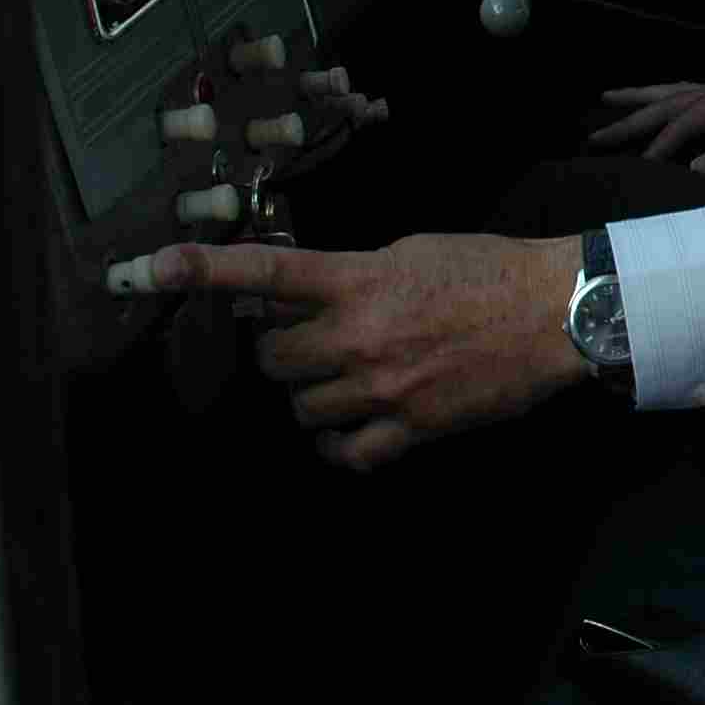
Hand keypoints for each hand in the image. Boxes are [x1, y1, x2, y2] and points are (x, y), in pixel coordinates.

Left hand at [140, 233, 589, 470]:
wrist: (556, 314)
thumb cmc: (488, 270)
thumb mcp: (410, 250)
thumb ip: (350, 273)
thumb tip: (302, 293)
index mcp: (358, 280)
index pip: (264, 272)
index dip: (201, 270)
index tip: (148, 268)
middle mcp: (359, 336)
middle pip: (272, 358)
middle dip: (284, 350)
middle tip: (316, 339)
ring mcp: (381, 388)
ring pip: (301, 408)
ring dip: (313, 395)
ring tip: (347, 378)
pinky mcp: (410, 429)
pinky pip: (344, 453)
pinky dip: (339, 443)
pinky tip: (354, 425)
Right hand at [589, 72, 704, 179]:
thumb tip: (694, 170)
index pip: (688, 119)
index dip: (664, 142)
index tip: (641, 163)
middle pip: (670, 101)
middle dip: (631, 118)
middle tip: (593, 135)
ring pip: (675, 93)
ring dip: (641, 100)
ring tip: (606, 100)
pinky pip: (690, 97)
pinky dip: (667, 102)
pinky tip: (656, 105)